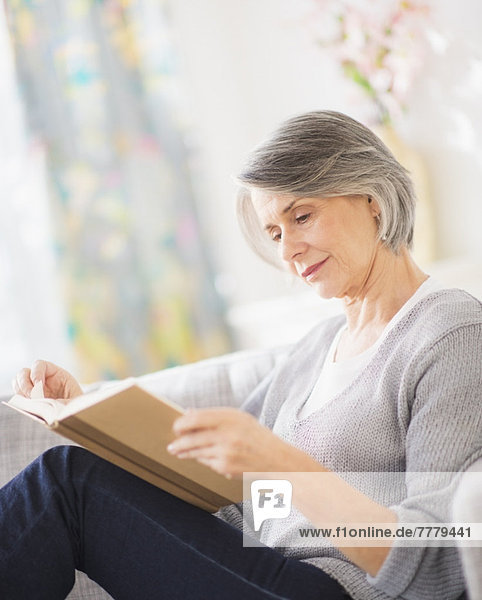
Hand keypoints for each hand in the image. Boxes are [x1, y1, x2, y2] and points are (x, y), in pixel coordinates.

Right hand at [12, 360, 82, 399]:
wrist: (75, 414)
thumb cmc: (76, 405)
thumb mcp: (73, 400)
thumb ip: (62, 401)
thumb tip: (48, 404)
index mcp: (55, 373)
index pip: (39, 365)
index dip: (36, 373)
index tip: (39, 386)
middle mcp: (42, 378)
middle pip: (24, 372)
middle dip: (25, 385)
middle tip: (33, 398)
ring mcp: (34, 388)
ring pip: (17, 382)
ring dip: (20, 392)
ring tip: (30, 403)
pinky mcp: (29, 398)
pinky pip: (18, 396)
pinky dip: (19, 400)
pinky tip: (28, 406)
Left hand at [167, 408, 315, 477]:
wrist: (277, 460)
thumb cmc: (257, 437)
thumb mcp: (239, 419)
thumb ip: (214, 416)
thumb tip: (188, 413)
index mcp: (231, 417)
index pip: (197, 418)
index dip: (182, 423)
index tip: (177, 427)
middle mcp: (227, 433)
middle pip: (192, 437)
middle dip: (179, 442)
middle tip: (171, 445)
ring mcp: (225, 452)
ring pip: (196, 452)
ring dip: (184, 452)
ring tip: (177, 452)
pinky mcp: (225, 467)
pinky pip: (206, 462)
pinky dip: (202, 460)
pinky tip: (200, 458)